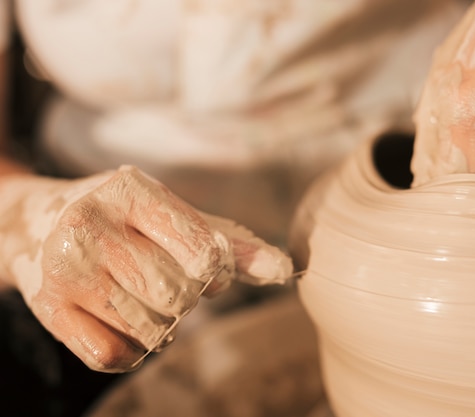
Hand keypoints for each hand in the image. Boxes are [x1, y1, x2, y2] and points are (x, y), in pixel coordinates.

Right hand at [0, 166, 291, 371]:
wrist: (39, 224)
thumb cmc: (127, 222)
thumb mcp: (180, 220)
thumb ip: (234, 247)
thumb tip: (285, 270)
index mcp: (133, 191)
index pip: (205, 254)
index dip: (217, 273)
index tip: (206, 271)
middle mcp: (92, 223)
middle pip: (179, 296)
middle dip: (185, 298)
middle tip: (163, 281)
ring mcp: (65, 266)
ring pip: (151, 329)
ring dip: (159, 325)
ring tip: (140, 298)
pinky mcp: (47, 306)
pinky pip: (113, 355)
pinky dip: (131, 349)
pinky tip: (120, 320)